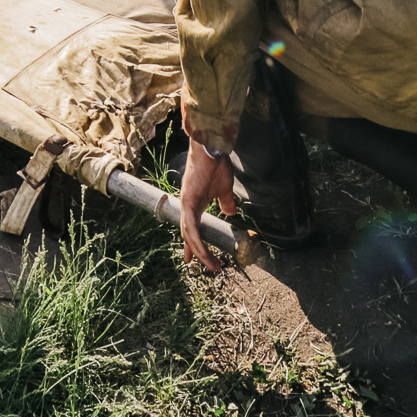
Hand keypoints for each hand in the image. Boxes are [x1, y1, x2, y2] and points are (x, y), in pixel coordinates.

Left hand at [178, 140, 238, 272]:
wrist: (213, 149)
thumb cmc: (217, 165)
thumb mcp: (224, 189)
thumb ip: (225, 202)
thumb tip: (230, 213)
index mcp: (194, 203)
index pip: (191, 228)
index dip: (193, 244)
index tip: (193, 259)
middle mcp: (187, 205)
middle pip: (189, 235)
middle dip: (197, 252)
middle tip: (208, 267)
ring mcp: (186, 204)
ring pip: (189, 234)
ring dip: (199, 251)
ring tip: (211, 265)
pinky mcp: (188, 201)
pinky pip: (190, 227)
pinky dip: (195, 241)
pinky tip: (201, 252)